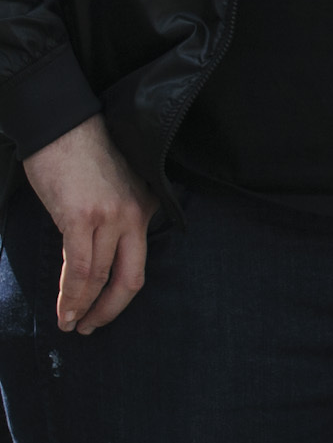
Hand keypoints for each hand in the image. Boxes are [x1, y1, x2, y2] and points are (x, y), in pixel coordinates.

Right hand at [21, 116, 154, 333]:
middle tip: (90, 328)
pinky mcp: (82, 218)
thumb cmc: (81, 157)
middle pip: (131, 277)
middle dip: (111, 310)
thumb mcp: (113, 190)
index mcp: (146, 207)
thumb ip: (115, 220)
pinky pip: (80, 268)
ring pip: (100, 277)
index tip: (103, 311)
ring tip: (69, 324)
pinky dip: (71, 295)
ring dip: (83, 307)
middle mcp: (136, 214)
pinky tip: (64, 311)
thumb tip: (102, 257)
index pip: (138, 261)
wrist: (63, 127)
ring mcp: (111, 217)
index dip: (121, 294)